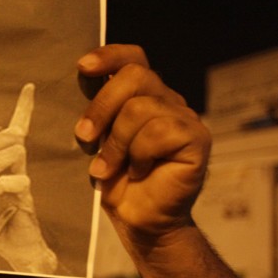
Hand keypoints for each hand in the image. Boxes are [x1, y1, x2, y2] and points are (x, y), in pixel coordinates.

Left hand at [0, 83, 57, 273]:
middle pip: (10, 138)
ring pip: (14, 153)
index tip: (29, 88)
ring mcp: (22, 183)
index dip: (22, 111)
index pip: (15, 134)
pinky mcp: (26, 198)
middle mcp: (16, 171)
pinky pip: (18, 180)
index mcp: (4, 168)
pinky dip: (1, 184)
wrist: (16, 251)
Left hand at [74, 44, 210, 245]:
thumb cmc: (115, 181)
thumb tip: (80, 79)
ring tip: (107, 168)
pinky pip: (160, 131)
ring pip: (142, 108)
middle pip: (135, 76)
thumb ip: (98, 110)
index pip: (134, 59)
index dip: (110, 56)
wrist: (139, 221)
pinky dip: (139, 154)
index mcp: (144, 97)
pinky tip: (138, 171)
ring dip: (116, 143)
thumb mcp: (98, 140)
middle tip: (83, 137)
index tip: (83, 67)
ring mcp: (185, 118)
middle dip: (101, 106)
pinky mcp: (197, 139)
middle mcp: (168, 101)